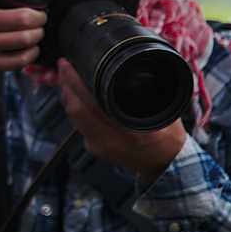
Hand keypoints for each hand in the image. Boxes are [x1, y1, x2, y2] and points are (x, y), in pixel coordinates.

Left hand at [58, 59, 185, 181]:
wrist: (164, 166)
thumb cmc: (167, 140)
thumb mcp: (165, 114)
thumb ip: (151, 94)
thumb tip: (137, 69)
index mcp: (130, 131)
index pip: (93, 104)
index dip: (77, 83)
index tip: (71, 65)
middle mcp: (111, 140)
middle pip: (77, 109)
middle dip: (66, 84)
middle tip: (63, 65)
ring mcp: (99, 146)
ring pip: (73, 117)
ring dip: (67, 95)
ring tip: (66, 76)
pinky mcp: (93, 148)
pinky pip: (78, 124)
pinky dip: (74, 107)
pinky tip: (75, 96)